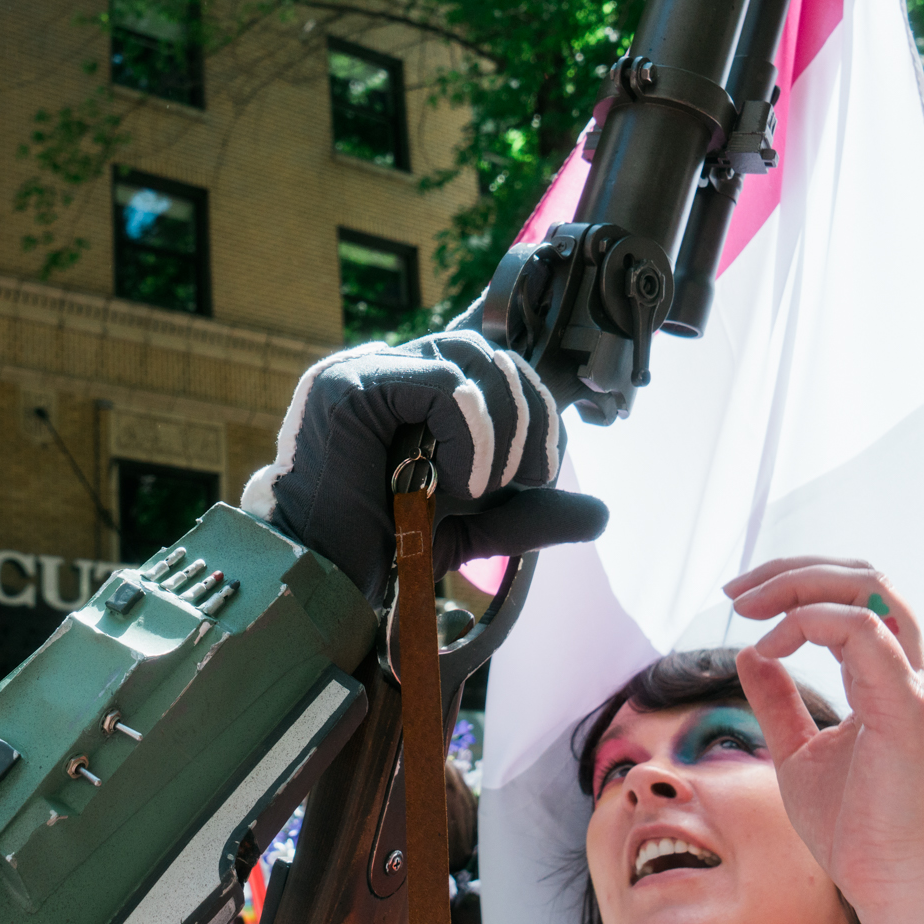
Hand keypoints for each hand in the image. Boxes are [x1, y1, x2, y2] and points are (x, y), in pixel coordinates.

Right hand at [242, 331, 607, 602]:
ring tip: (482, 487)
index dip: (522, 359)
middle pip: (491, 352)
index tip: (554, 383)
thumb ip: (528, 509)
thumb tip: (598, 513)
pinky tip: (455, 480)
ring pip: (474, 360)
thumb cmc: (385, 549)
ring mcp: (364, 369)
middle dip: (532, 417)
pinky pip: (446, 387)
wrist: (324, 579)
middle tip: (527, 479)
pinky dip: (472, 438)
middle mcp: (386, 367)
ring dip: (503, 432)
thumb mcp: (474, 527)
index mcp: (410, 389)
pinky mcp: (350, 385)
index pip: (479, 344)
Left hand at [724, 557, 923, 923]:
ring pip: (868, 589)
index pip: (854, 597)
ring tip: (747, 607)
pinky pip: (863, 631)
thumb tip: (751, 654)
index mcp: (895, 677)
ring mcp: (920, 685)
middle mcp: (916, 671)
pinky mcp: (910, 708)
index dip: (795, 584)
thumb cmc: (857, 831)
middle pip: (864, 578)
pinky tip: (772, 648)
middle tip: (736, 591)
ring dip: (797, 585)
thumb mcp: (799, 752)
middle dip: (793, 571)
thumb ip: (778, 701)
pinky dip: (809, 623)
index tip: (738, 601)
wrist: (895, 888)